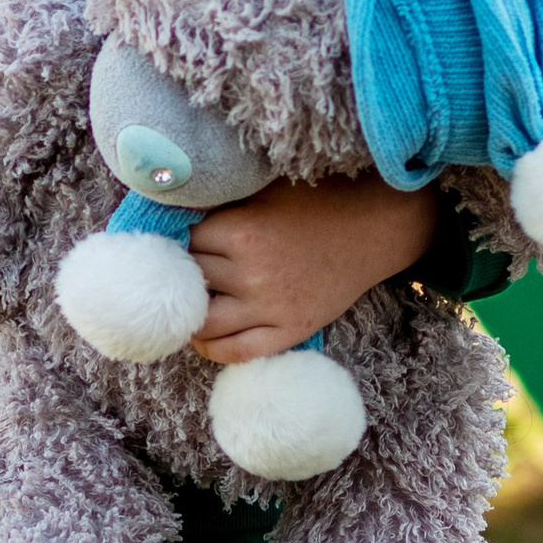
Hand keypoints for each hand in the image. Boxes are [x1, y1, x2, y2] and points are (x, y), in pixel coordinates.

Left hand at [191, 176, 439, 361]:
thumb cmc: (315, 202)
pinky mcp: (290, 331)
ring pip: (204, 323)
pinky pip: (237, 352)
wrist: (372, 229)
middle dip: (180, 276)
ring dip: (188, 316)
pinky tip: (204, 336)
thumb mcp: (262, 191)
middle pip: (190, 282)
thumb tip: (169, 211)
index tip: (172, 242)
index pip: (182, 244)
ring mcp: (270, 308)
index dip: (174, 242)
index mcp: (240, 233)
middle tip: (175, 273)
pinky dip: (212, 348)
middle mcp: (250, 274)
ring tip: (185, 307)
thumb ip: (221, 205)